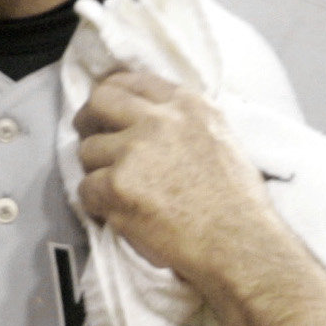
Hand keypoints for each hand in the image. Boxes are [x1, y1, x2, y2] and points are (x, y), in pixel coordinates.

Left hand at [73, 70, 288, 286]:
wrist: (239, 243)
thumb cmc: (238, 203)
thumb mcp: (220, 139)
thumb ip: (184, 123)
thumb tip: (152, 122)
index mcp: (187, 105)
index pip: (132, 82)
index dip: (113, 96)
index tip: (107, 112)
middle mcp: (158, 120)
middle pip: (99, 102)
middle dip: (89, 121)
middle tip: (91, 139)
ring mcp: (135, 151)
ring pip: (88, 151)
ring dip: (97, 171)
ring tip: (120, 192)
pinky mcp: (118, 186)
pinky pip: (86, 190)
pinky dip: (97, 205)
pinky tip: (118, 214)